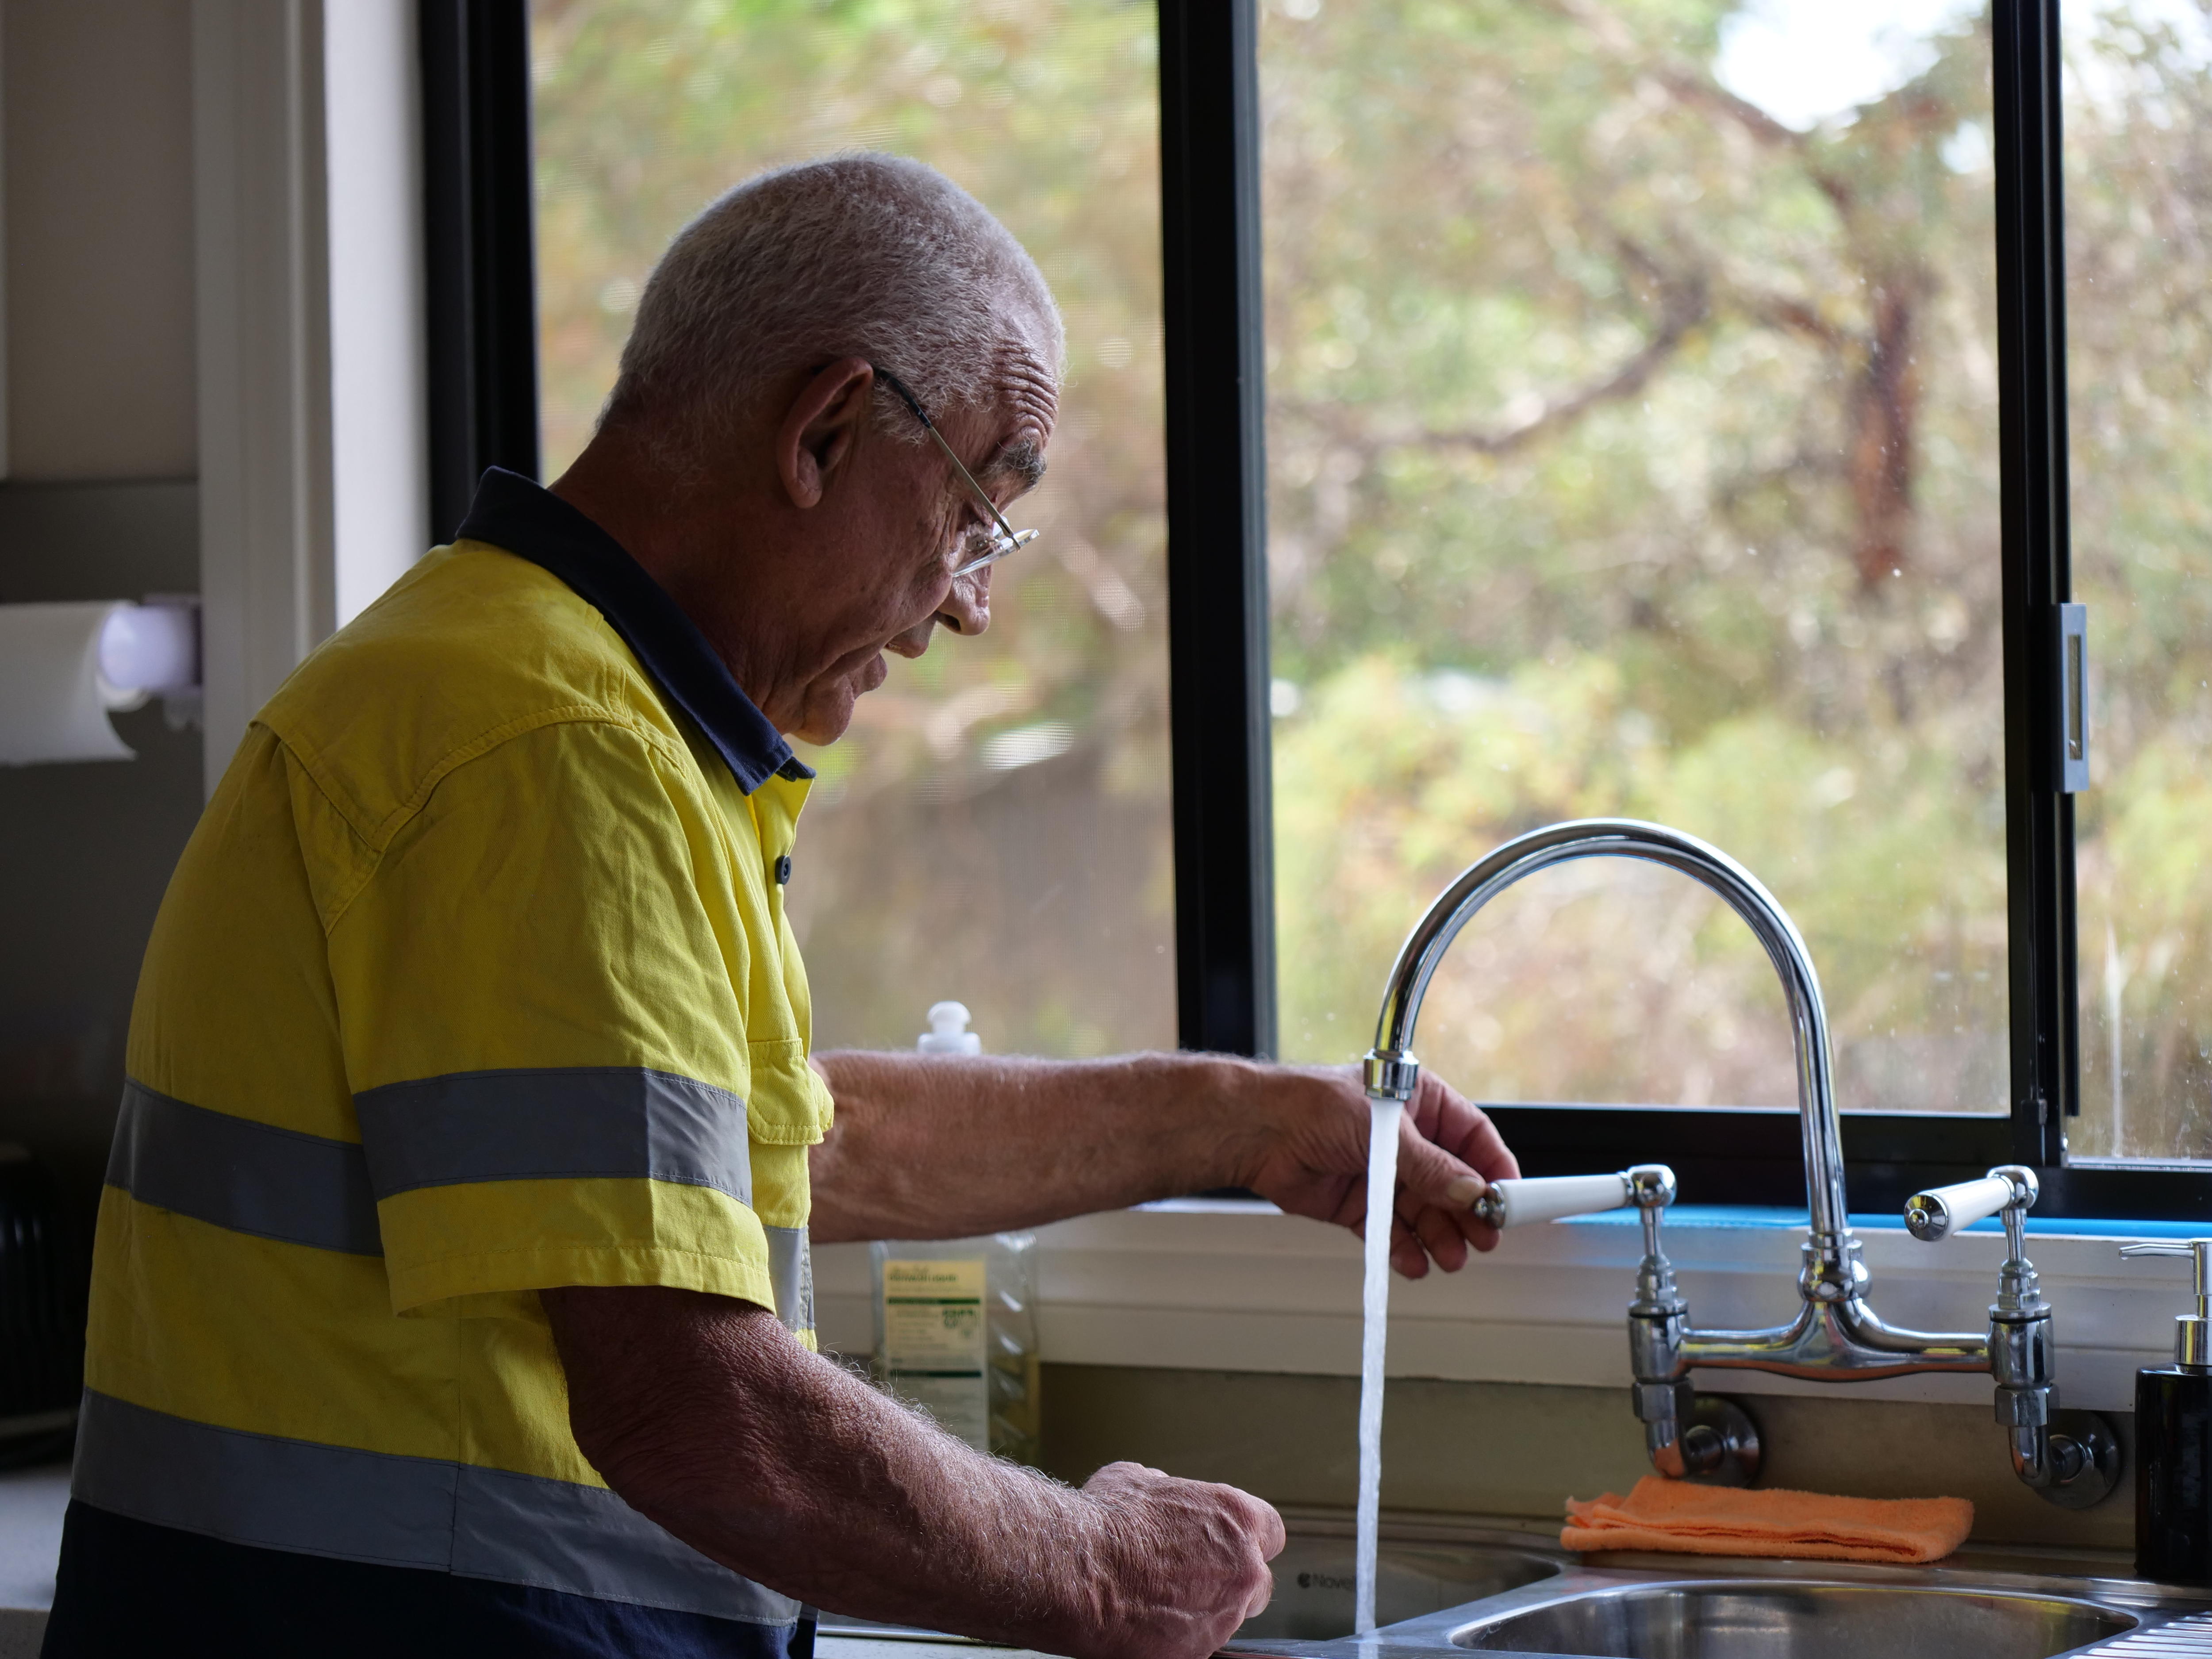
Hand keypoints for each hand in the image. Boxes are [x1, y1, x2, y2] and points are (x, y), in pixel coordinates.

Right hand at [1071, 1461, 1283, 1658]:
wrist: (1079, 1571)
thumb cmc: (1104, 1521)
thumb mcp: (1134, 1480)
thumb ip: (1163, 1488)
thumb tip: (1160, 1489)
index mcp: (1236, 1518)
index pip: (1271, 1532)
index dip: (1247, 1540)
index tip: (1228, 1546)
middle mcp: (1243, 1567)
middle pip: (1257, 1582)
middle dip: (1231, 1582)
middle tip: (1191, 1580)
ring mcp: (1226, 1615)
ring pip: (1229, 1618)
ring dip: (1204, 1613)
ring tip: (1159, 1604)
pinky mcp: (1200, 1652)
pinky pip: (1200, 1646)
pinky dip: (1180, 1638)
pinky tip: (1148, 1625)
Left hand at [1240, 1064, 1520, 1277]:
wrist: (1256, 1131)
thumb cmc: (1312, 1106)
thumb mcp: (1384, 1132)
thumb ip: (1431, 1167)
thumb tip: (1472, 1192)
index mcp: (1419, 1103)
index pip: (1472, 1136)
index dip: (1492, 1168)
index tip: (1508, 1199)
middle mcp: (1406, 1140)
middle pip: (1453, 1181)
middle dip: (1468, 1212)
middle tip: (1483, 1239)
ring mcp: (1383, 1173)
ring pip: (1425, 1211)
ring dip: (1440, 1236)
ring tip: (1450, 1258)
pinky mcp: (1359, 1203)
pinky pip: (1392, 1230)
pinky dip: (1405, 1248)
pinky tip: (1416, 1263)